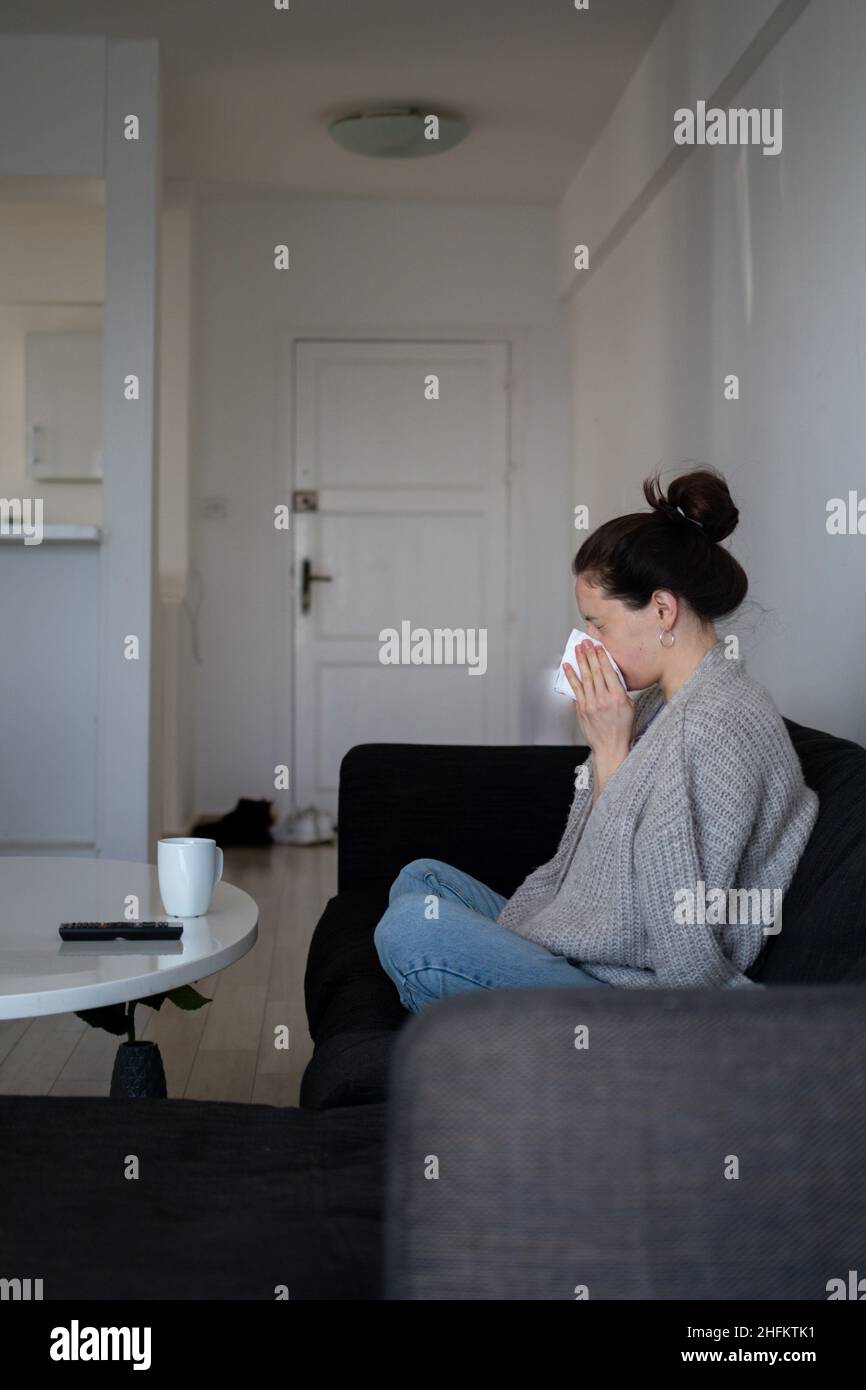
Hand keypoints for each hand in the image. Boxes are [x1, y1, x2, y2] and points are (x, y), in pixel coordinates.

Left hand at [563, 640, 634, 796]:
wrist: (611, 748)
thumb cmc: (623, 729)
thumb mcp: (630, 707)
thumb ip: (621, 691)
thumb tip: (612, 677)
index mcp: (618, 697)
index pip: (609, 672)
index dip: (602, 657)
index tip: (599, 646)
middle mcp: (604, 699)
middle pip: (595, 672)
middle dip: (589, 655)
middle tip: (585, 642)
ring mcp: (591, 704)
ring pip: (585, 678)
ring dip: (580, 661)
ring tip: (577, 649)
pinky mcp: (582, 710)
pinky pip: (575, 690)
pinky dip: (571, 677)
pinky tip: (567, 667)